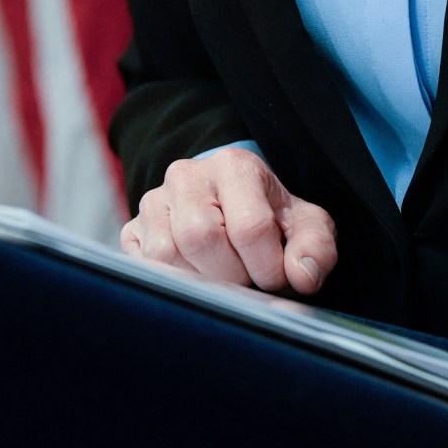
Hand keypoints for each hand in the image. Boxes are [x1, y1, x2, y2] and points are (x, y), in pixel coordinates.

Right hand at [118, 148, 336, 295]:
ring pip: (167, 254)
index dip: (267, 267)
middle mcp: (186, 175)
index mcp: (233, 166)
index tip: (276, 276)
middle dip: (232, 275)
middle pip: (201, 238)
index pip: (249, 227)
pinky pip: (142, 265)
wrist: (231, 204)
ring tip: (222, 276)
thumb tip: (302, 277)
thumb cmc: (271, 217)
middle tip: (248, 280)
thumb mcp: (304, 225)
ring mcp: (153, 201)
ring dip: (201, 280)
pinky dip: (172, 281)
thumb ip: (315, 247)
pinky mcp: (132, 228)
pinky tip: (195, 275)